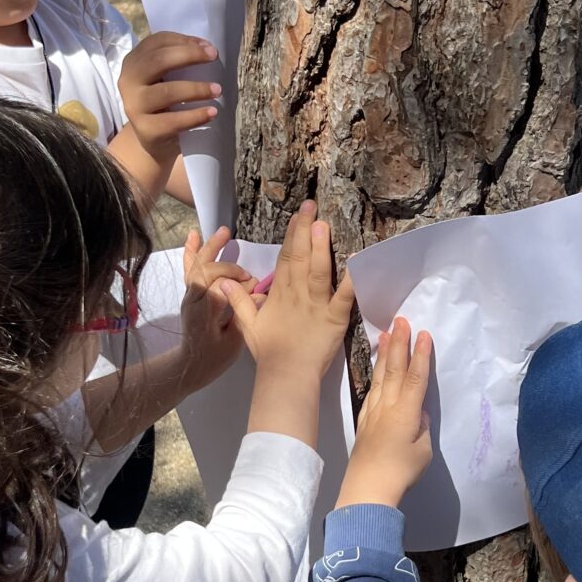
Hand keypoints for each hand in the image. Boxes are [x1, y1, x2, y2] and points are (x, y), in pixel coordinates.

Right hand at [118, 34, 221, 161]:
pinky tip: (211, 112)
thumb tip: (206, 48)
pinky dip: (195, 116)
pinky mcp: (144, 129)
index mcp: (134, 62)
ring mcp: (134, 105)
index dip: (184, 41)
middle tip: (214, 57)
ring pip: (167, 92)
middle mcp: (128, 81)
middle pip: (158, 61)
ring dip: (196, 88)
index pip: (157, 42)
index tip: (209, 47)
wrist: (152, 138)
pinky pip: (173, 121)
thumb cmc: (163, 101)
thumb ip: (178, 61)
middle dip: (189, 55)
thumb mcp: (165, 76)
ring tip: (217, 90)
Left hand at [179, 227, 249, 385]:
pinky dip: (191, 251)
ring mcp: (190, 294)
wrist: (192, 364)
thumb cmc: (214, 357)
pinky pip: (189, 268)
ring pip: (197, 265)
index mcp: (204, 312)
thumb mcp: (233, 342)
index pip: (218, 286)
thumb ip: (243, 316)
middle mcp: (194, 299)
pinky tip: (194, 235)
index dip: (238, 284)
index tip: (254, 288)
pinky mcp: (190, 292)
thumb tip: (258, 295)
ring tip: (224, 231)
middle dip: (228, 266)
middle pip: (206, 270)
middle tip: (247, 274)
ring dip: (210, 247)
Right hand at [219, 202, 355, 379]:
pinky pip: (345, 296)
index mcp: (280, 294)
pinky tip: (359, 260)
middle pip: (301, 257)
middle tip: (311, 206)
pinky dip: (352, 278)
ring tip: (322, 225)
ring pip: (318, 271)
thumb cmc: (269, 352)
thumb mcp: (248, 324)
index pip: (286, 258)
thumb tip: (223, 281)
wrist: (285, 375)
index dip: (292, 235)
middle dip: (305, 230)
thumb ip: (237, 301)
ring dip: (320, 247)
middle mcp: (298, 294)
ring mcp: (316, 305)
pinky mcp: (334, 318)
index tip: (298, 215)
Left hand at [336, 317, 433, 508]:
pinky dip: (377, 373)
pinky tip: (378, 366)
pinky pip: (373, 389)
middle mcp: (389, 406)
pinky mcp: (365, 419)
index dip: (421, 354)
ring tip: (388, 333)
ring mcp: (374, 411)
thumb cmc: (400, 470)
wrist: (368, 487)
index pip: (416, 377)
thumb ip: (422, 427)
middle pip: (396, 369)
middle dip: (399, 343)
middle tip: (401, 320)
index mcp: (407, 412)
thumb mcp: (423, 449)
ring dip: (386, 353)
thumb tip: (419, 414)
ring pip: (382, 376)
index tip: (424, 333)